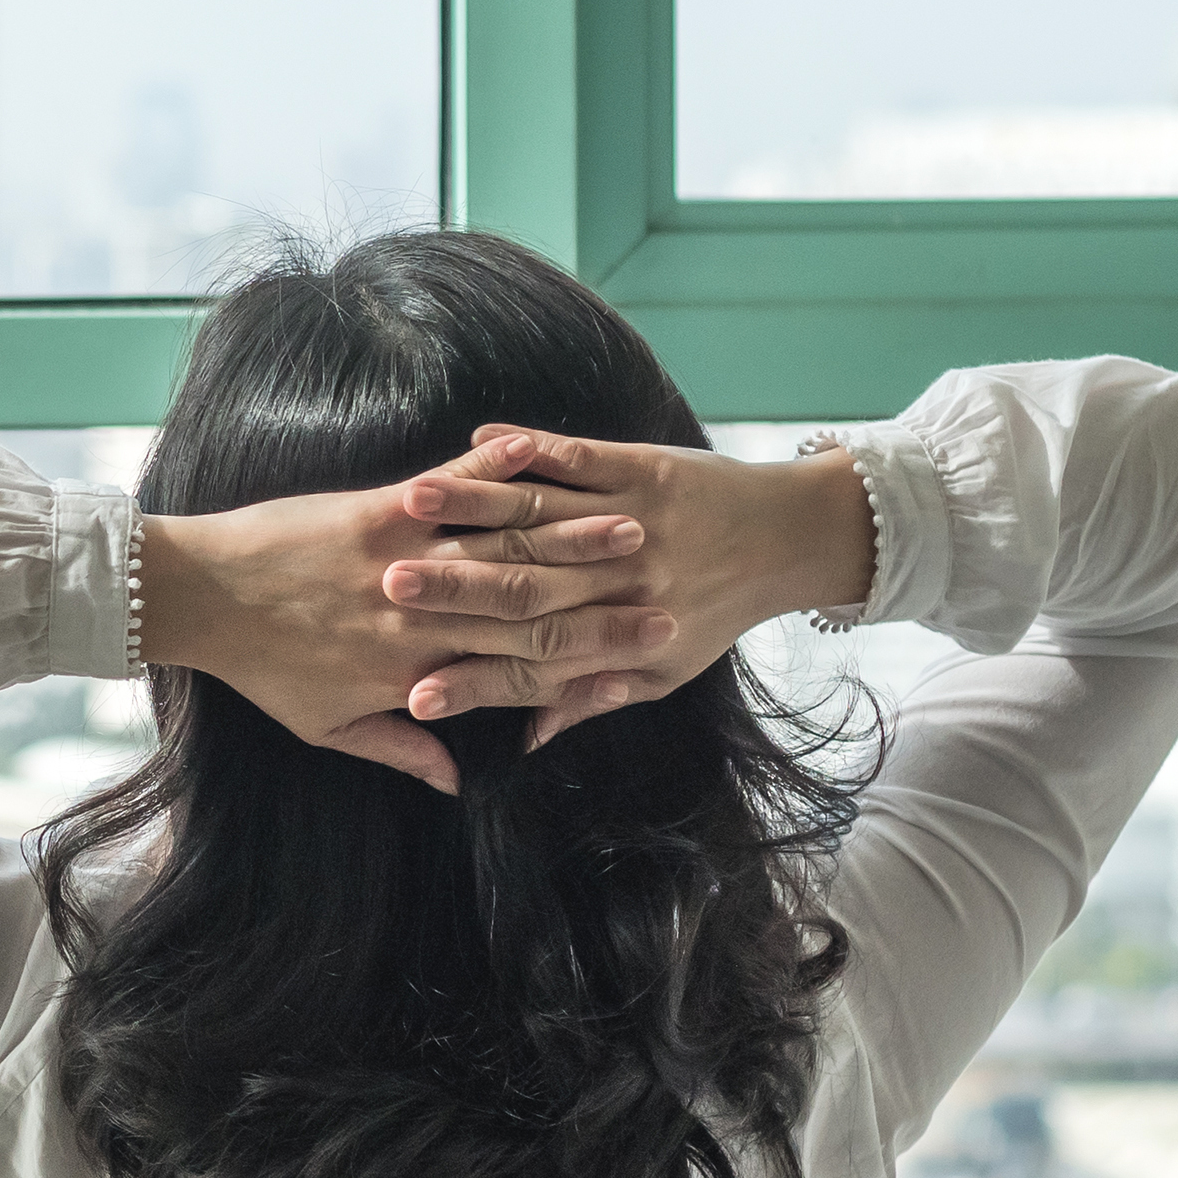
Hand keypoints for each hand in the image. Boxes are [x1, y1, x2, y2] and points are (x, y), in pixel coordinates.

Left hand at [138, 475, 671, 795]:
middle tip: (669, 585)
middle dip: (602, 599)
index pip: (521, 669)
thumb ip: (397, 751)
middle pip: (527, 610)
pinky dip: (492, 473)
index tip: (650, 649)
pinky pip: (445, 493)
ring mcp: (398, 561)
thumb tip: (456, 781)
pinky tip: (540, 457)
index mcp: (413, 673)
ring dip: (568, 535)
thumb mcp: (324, 725)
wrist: (197, 596)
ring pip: (498, 551)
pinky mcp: (373, 511)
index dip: (591, 662)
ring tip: (631, 524)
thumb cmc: (259, 665)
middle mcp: (416, 620)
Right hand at [386, 429, 877, 743]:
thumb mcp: (661, 673)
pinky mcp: (644, 468)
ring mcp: (632, 520)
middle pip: (523, 591)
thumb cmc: (715, 611)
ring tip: (413, 501)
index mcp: (624, 641)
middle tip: (385, 591)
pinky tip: (481, 435)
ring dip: (473, 505)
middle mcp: (625, 583)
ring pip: (539, 515)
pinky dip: (528, 447)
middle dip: (452, 589)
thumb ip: (587, 700)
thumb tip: (525, 741)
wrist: (792, 538)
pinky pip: (578, 456)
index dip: (474, 684)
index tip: (415, 697)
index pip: (533, 669)